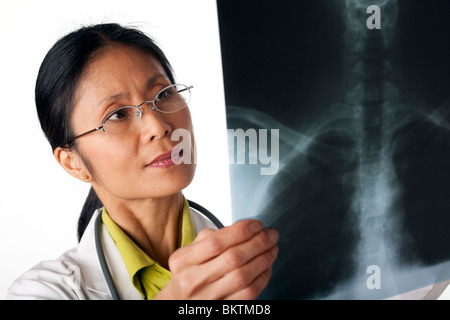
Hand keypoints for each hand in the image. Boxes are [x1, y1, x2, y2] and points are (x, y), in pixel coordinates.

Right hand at [154, 219, 277, 299]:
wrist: (179, 303)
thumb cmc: (189, 272)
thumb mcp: (190, 252)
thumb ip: (212, 238)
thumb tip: (245, 229)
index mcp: (183, 260)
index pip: (216, 241)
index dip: (241, 231)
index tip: (257, 224)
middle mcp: (193, 280)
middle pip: (233, 258)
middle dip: (258, 243)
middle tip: (271, 235)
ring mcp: (207, 298)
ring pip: (243, 277)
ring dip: (263, 260)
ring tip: (272, 248)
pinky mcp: (221, 309)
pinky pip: (248, 294)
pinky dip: (262, 278)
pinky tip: (266, 267)